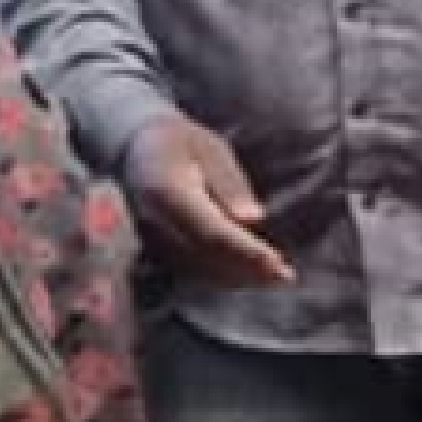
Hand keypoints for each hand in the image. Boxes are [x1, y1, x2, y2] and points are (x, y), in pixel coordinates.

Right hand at [122, 115, 291, 289]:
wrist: (135, 150)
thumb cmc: (181, 143)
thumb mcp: (209, 148)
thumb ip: (229, 183)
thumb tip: (253, 218)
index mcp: (166, 192)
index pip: (210, 231)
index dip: (244, 250)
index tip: (276, 262)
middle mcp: (153, 221)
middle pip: (206, 256)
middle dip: (247, 269)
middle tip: (286, 276)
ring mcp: (150, 239)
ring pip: (199, 269)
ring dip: (239, 278)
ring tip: (278, 278)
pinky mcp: (154, 249)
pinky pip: (192, 270)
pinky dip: (224, 276)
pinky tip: (253, 276)